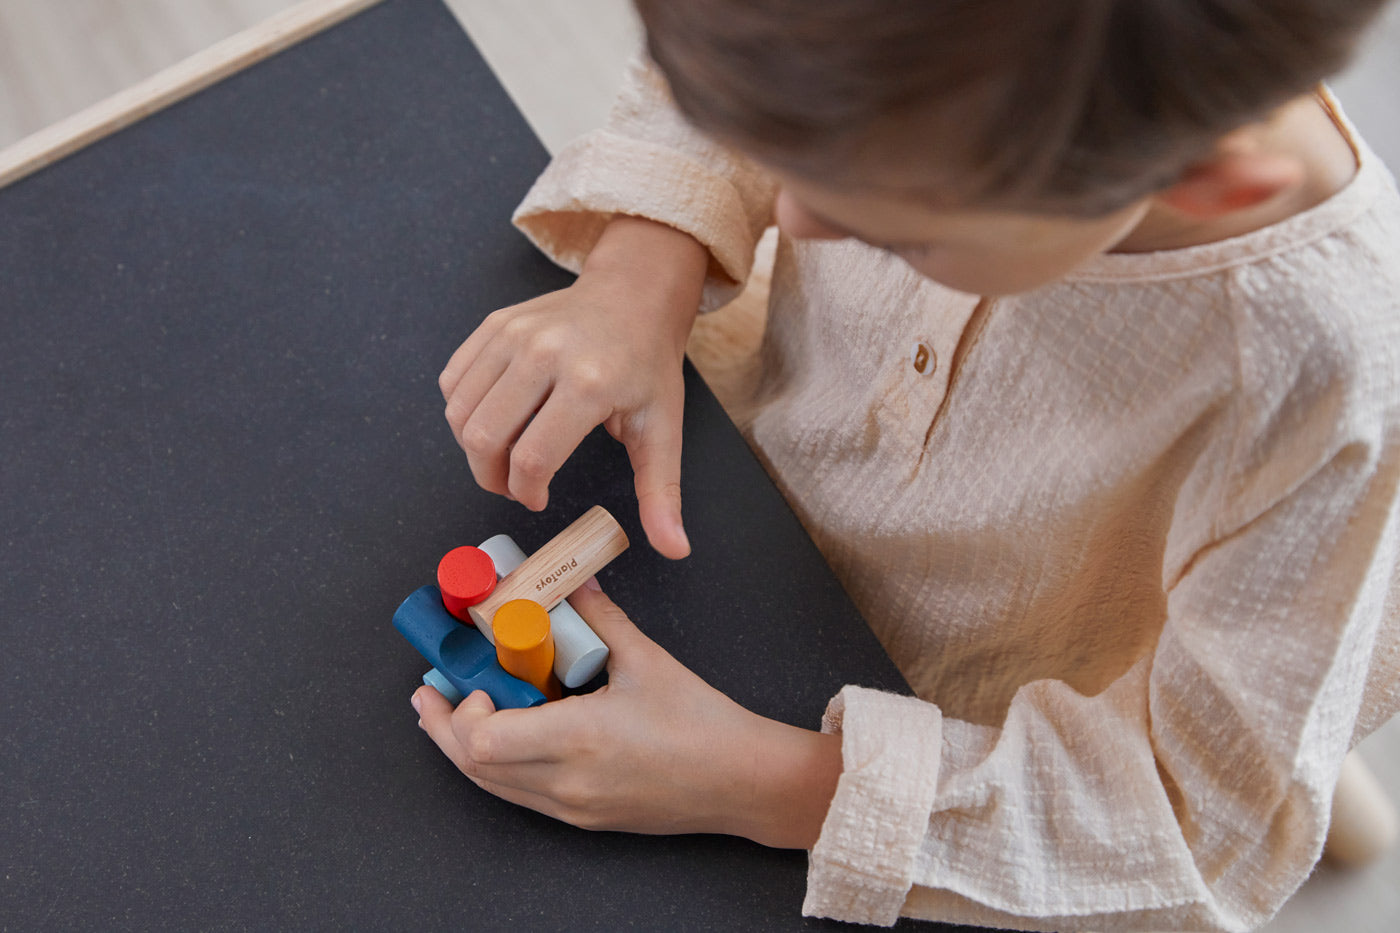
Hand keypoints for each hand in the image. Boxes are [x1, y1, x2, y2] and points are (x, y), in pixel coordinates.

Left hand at [411, 581, 842, 848]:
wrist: (742, 781)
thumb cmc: (702, 725)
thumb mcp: (647, 660)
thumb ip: (600, 618)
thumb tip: (571, 581)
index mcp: (578, 740)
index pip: (485, 739)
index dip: (463, 709)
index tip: (475, 676)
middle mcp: (566, 783)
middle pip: (474, 766)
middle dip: (443, 728)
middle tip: (430, 694)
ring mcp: (572, 808)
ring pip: (493, 786)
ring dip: (465, 749)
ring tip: (456, 711)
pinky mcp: (582, 819)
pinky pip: (521, 794)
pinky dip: (498, 765)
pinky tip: (504, 735)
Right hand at [439, 217, 707, 558]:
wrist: (634, 297)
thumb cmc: (647, 366)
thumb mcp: (663, 430)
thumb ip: (662, 494)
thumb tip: (675, 549)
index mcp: (589, 383)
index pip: (532, 458)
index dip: (526, 493)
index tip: (538, 499)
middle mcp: (544, 353)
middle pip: (485, 438)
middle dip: (491, 478)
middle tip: (513, 485)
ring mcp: (513, 334)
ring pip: (461, 412)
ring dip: (473, 448)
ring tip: (503, 456)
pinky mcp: (494, 325)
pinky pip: (454, 381)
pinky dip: (463, 412)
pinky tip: (495, 420)